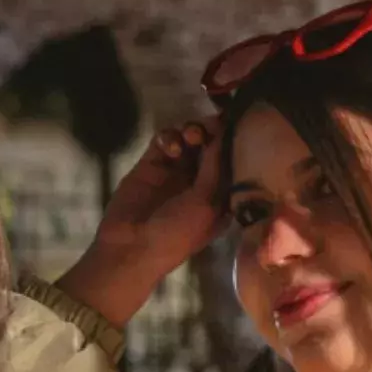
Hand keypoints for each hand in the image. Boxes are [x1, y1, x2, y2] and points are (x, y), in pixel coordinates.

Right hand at [57, 119, 227, 328]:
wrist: (132, 247)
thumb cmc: (178, 232)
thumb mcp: (207, 203)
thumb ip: (215, 165)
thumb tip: (222, 132)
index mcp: (220, 193)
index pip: (232, 159)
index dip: (234, 141)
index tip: (238, 124)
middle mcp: (199, 179)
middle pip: (210, 144)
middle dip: (212, 132)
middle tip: (211, 128)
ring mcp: (174, 170)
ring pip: (188, 138)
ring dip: (193, 131)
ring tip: (191, 136)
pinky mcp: (151, 164)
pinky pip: (164, 141)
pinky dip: (170, 137)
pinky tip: (171, 148)